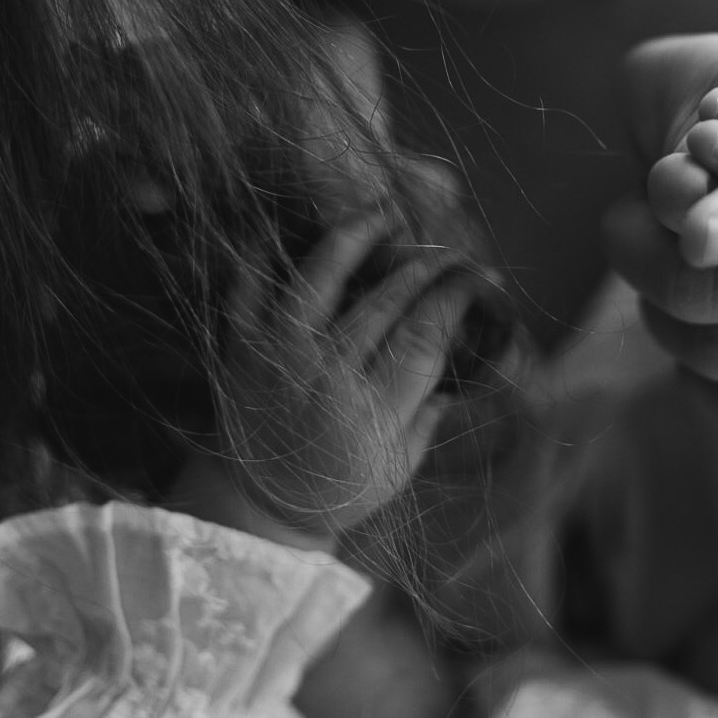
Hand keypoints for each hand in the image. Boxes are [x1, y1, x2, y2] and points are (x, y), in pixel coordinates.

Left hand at [218, 205, 490, 537]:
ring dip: (355, 238)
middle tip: (447, 245)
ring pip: (316, 280)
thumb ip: (430, 411)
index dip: (457, 297)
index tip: (479, 274)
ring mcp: (276, 357)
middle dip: (423, 265)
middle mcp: (323, 379)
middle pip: (383, 303)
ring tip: (384, 212)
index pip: (424, 337)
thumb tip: (463, 349)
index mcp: (369, 414)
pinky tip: (290, 223)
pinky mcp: (238, 346)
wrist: (254, 504)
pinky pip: (247, 286)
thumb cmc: (339, 485)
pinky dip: (263, 252)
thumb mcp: (398, 466)